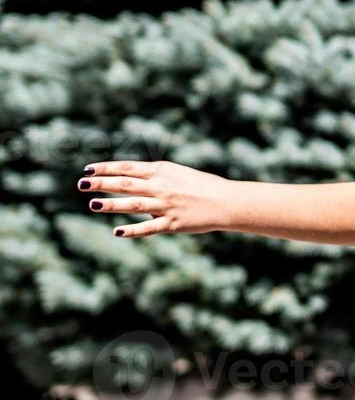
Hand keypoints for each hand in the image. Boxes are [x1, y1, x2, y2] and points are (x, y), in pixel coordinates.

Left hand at [77, 160, 229, 238]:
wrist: (227, 201)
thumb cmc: (204, 186)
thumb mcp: (179, 173)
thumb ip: (156, 178)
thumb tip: (133, 182)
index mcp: (163, 171)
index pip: (128, 168)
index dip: (106, 168)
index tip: (88, 170)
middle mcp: (162, 187)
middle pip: (125, 184)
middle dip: (101, 184)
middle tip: (81, 184)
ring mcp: (166, 206)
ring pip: (133, 204)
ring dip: (111, 204)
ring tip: (92, 205)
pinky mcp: (172, 224)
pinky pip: (149, 227)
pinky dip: (133, 230)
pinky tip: (117, 231)